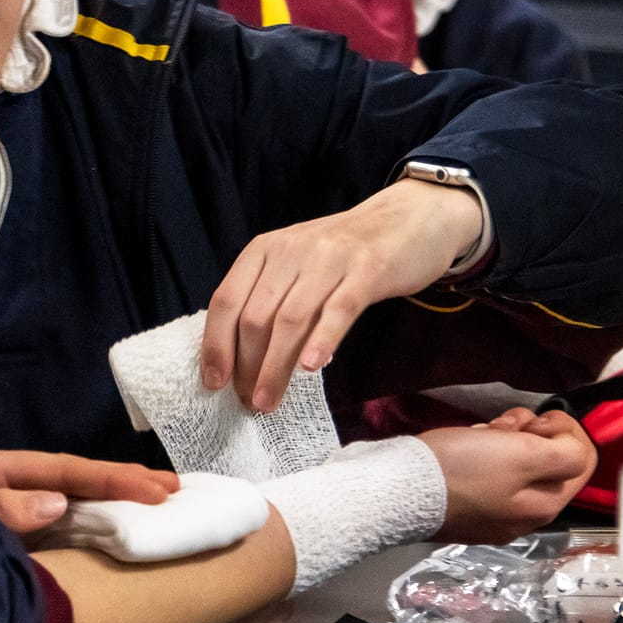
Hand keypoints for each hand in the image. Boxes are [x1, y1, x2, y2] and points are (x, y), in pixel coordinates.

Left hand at [0, 446, 177, 537]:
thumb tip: (58, 502)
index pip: (61, 469)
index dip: (111, 477)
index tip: (159, 490)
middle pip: (67, 480)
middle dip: (120, 484)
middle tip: (175, 492)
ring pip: (61, 503)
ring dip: (107, 507)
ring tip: (155, 511)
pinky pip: (46, 529)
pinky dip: (82, 529)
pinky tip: (109, 539)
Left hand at [201, 179, 481, 412]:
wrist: (409, 219)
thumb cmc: (344, 252)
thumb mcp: (295, 264)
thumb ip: (269, 298)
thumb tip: (240, 358)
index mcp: (264, 249)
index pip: (226, 300)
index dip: (216, 344)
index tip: (213, 382)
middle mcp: (291, 250)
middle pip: (255, 316)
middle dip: (246, 366)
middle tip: (248, 403)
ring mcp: (329, 259)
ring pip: (291, 320)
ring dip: (275, 367)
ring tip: (268, 402)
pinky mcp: (368, 271)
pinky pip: (339, 310)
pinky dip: (321, 340)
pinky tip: (310, 369)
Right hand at [420, 409, 597, 543]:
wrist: (396, 490)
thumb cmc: (462, 469)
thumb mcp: (523, 455)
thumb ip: (565, 454)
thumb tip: (573, 448)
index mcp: (546, 506)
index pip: (583, 462)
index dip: (566, 431)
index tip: (537, 419)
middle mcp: (525, 516)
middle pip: (548, 462)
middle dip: (532, 433)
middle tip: (505, 425)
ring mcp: (493, 514)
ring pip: (517, 464)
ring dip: (505, 439)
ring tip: (482, 431)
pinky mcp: (465, 506)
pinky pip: (489, 473)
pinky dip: (483, 452)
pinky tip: (466, 444)